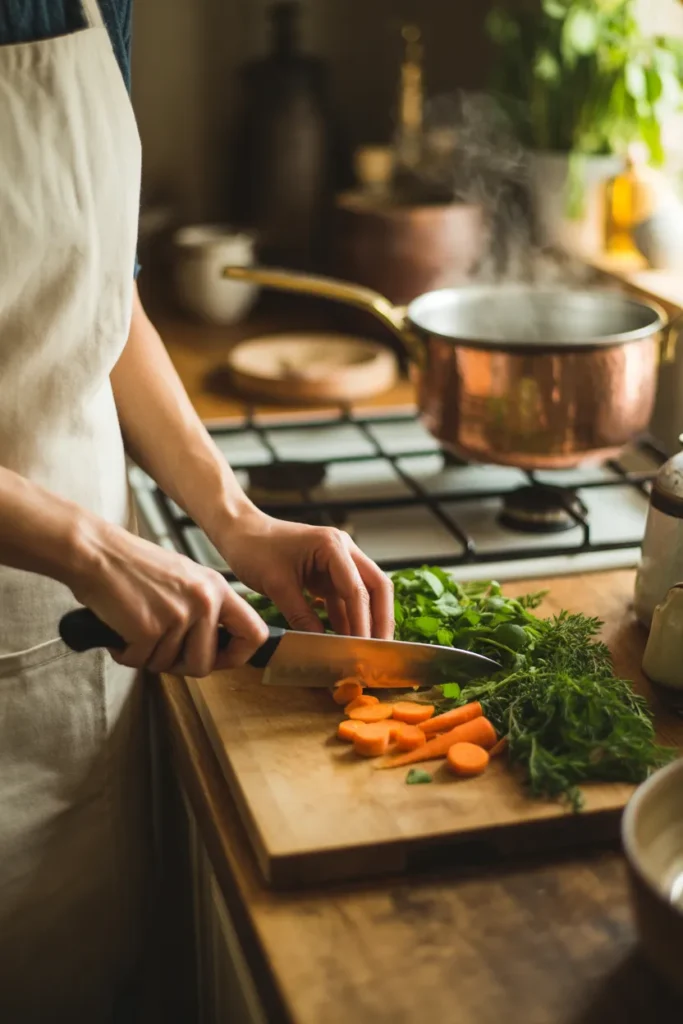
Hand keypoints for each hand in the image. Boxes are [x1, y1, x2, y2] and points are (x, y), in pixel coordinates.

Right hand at [67, 520, 268, 675]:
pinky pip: (140, 662)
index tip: (218, 659)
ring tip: (134, 628)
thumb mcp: (185, 578)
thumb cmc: (133, 566)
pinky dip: (125, 653)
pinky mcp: (149, 629)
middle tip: (157, 648)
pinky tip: (119, 630)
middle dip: (177, 665)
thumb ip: (204, 609)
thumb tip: (216, 648)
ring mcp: (178, 615)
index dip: (237, 656)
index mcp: (217, 589)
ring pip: (168, 666)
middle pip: (204, 664)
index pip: (254, 633)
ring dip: (147, 656)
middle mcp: (204, 602)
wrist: (96, 552)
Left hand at [215, 510, 393, 638]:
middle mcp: (343, 551)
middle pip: (376, 587)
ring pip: (363, 594)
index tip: (363, 647)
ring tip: (364, 651)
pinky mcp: (327, 574)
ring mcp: (337, 563)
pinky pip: (344, 599)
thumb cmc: (255, 548)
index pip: (358, 588)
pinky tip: (345, 641)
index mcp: (333, 546)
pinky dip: (346, 619)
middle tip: (380, 650)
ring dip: (365, 621)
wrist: (239, 532)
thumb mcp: (277, 585)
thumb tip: (321, 645)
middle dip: (380, 619)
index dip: (363, 621)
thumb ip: (301, 615)